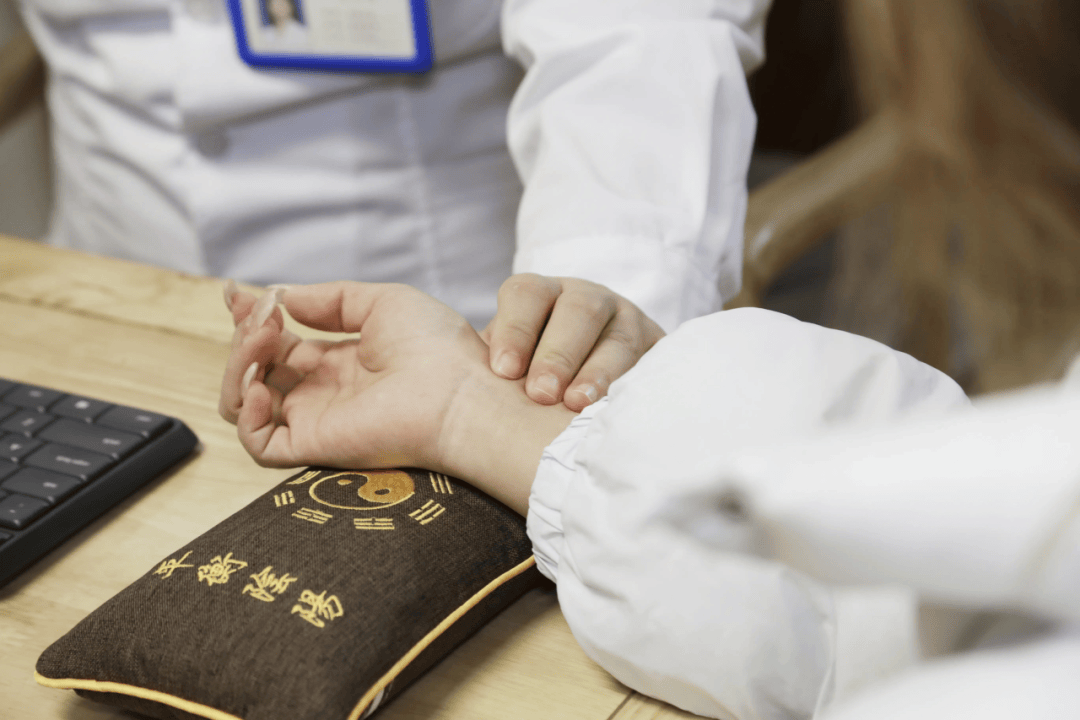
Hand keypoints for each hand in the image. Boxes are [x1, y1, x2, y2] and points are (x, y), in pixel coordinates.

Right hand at [220, 281, 574, 513]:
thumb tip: (282, 295)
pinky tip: (260, 383)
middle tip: (262, 315)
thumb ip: (330, 299)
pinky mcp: (314, 447)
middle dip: (245, 334)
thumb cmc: (438, 347)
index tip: (236, 293)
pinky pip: (257, 443)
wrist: (460, 391)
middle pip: (256, 368)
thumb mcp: (382, 302)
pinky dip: (244, 412)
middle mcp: (324, 392)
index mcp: (341, 361)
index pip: (278, 343)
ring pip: (245, 401)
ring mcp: (316, 420)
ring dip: (238, 364)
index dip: (252, 317)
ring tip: (262, 337)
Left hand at [482, 274, 664, 411]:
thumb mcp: (504, 365)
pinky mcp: (657, 349)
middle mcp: (585, 300)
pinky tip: (619, 409)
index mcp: (541, 295)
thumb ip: (469, 367)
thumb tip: (409, 385)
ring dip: (598, 371)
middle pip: (577, 310)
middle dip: (557, 352)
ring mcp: (626, 321)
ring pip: (617, 335)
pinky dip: (635, 383)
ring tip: (577, 406)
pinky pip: (653, 360)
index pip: (526, 293)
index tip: (502, 371)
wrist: (595, 387)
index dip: (514, 329)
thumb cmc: (531, 381)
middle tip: (539, 394)